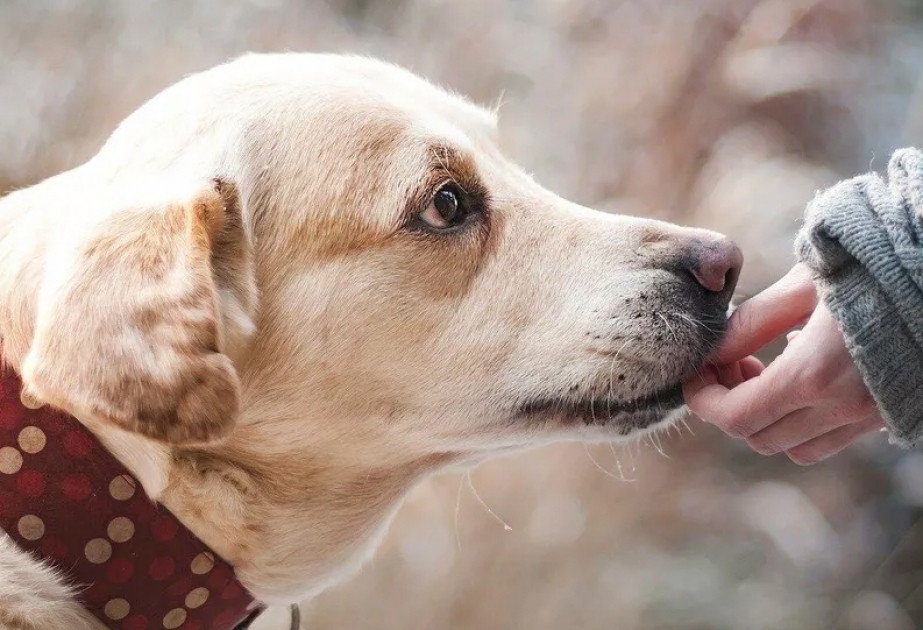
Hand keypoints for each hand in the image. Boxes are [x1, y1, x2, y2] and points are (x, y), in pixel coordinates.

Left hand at [683, 264, 884, 464]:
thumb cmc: (874, 264)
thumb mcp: (806, 283)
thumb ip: (753, 322)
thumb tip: (713, 351)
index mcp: (814, 375)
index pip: (735, 417)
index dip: (703, 400)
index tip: (695, 372)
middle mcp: (842, 408)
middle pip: (758, 437)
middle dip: (729, 405)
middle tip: (729, 363)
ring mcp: (870, 417)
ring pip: (794, 447)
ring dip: (766, 418)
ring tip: (763, 369)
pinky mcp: (889, 415)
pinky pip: (830, 439)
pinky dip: (802, 420)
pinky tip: (803, 373)